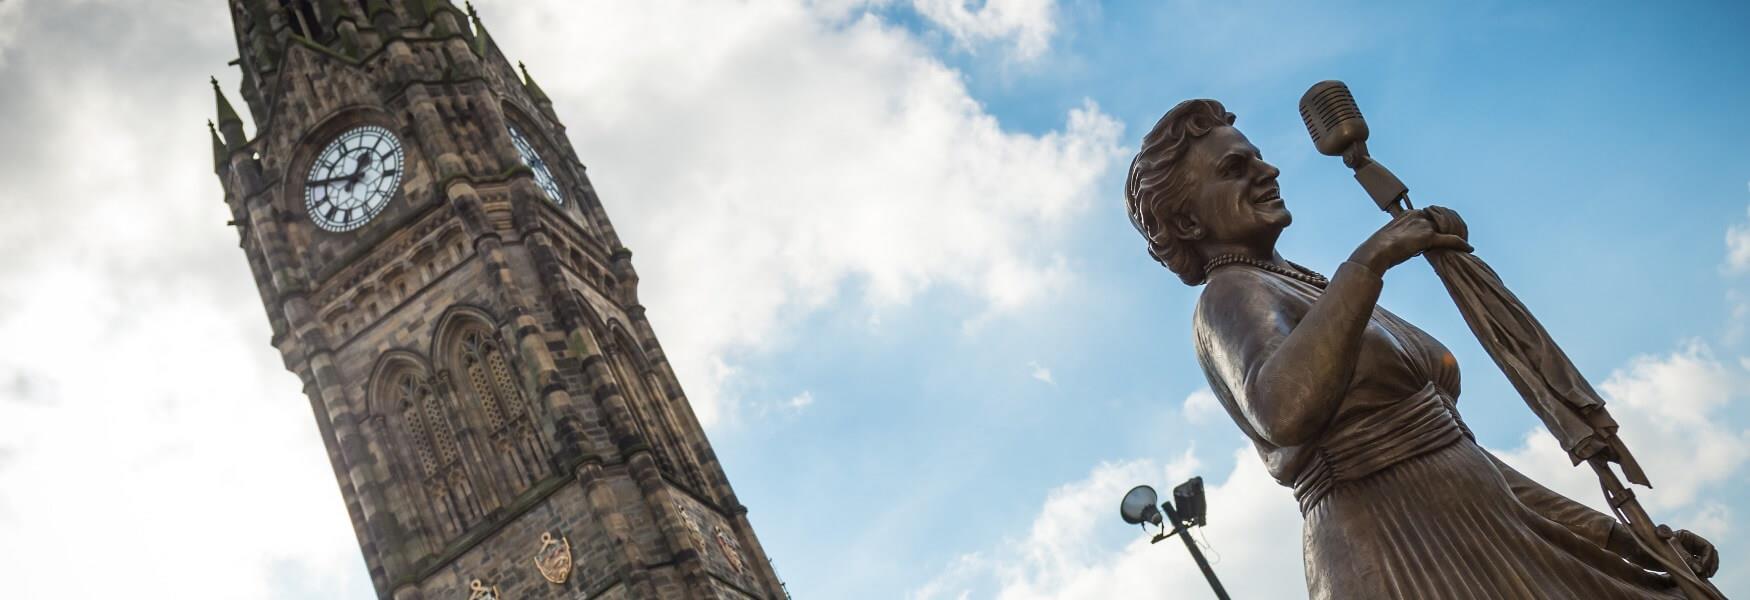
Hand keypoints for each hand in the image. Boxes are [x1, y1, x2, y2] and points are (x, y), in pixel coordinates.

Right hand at [1348, 206, 1472, 272]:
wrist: (1376, 253)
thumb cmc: (1378, 249)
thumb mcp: (1391, 236)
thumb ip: (1403, 234)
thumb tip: (1406, 244)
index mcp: (1409, 213)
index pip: (1432, 216)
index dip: (1441, 224)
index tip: (1446, 229)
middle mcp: (1418, 216)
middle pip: (1442, 220)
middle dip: (1452, 227)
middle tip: (1458, 236)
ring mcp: (1424, 226)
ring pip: (1447, 229)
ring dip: (1457, 235)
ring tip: (1463, 243)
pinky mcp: (1429, 237)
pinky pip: (1450, 239)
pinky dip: (1461, 243)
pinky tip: (1468, 247)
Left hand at [1608, 524, 1719, 577]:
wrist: (1631, 548)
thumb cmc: (1645, 543)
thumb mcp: (1665, 549)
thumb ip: (1682, 556)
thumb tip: (1699, 569)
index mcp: (1686, 536)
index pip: (1707, 547)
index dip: (1708, 559)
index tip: (1701, 569)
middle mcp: (1687, 544)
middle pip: (1709, 555)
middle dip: (1711, 565)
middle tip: (1707, 575)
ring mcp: (1683, 553)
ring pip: (1704, 562)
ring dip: (1707, 570)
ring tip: (1703, 578)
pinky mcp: (1678, 562)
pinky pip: (1694, 568)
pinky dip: (1697, 574)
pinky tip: (1695, 579)